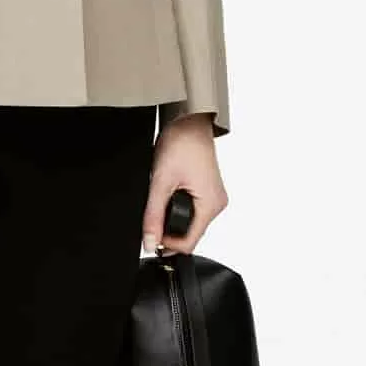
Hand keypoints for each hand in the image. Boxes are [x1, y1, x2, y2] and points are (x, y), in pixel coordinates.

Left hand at [143, 113, 226, 254]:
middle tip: (152, 214)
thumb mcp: (161, 182)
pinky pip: (192, 210)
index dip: (167, 243)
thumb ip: (153, 215)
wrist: (189, 121)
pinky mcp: (207, 191)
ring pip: (189, 222)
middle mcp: (216, 204)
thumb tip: (149, 242)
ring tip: (162, 197)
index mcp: (210, 205)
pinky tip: (170, 194)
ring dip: (172, 217)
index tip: (150, 236)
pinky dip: (178, 207)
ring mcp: (213, 198)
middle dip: (168, 229)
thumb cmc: (182, 143)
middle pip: (189, 234)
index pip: (189, 242)